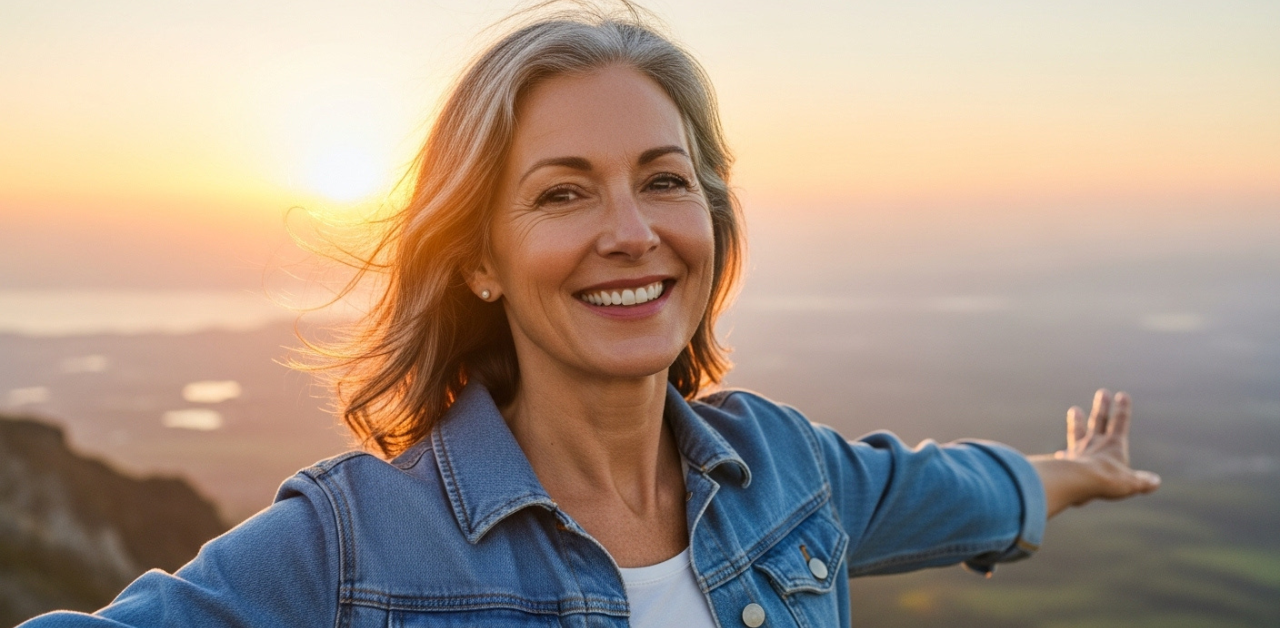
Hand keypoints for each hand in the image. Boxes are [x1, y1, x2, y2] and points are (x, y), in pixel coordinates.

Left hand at [1030, 389, 1160, 517]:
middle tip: (1102, 392)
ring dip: (1077, 421)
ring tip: (1074, 410)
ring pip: (1077, 431)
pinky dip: (1064, 455)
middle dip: (1102, 407)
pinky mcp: (1064, 461)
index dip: (1123, 409)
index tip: (1122, 395)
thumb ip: (1143, 482)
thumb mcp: (1131, 483)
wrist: (1077, 481)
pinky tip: (1060, 454)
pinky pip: (1065, 456)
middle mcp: (1095, 443)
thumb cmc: (1108, 481)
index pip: (1120, 422)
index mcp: (1113, 444)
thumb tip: (1155, 482)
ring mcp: (1078, 450)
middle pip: (1098, 420)